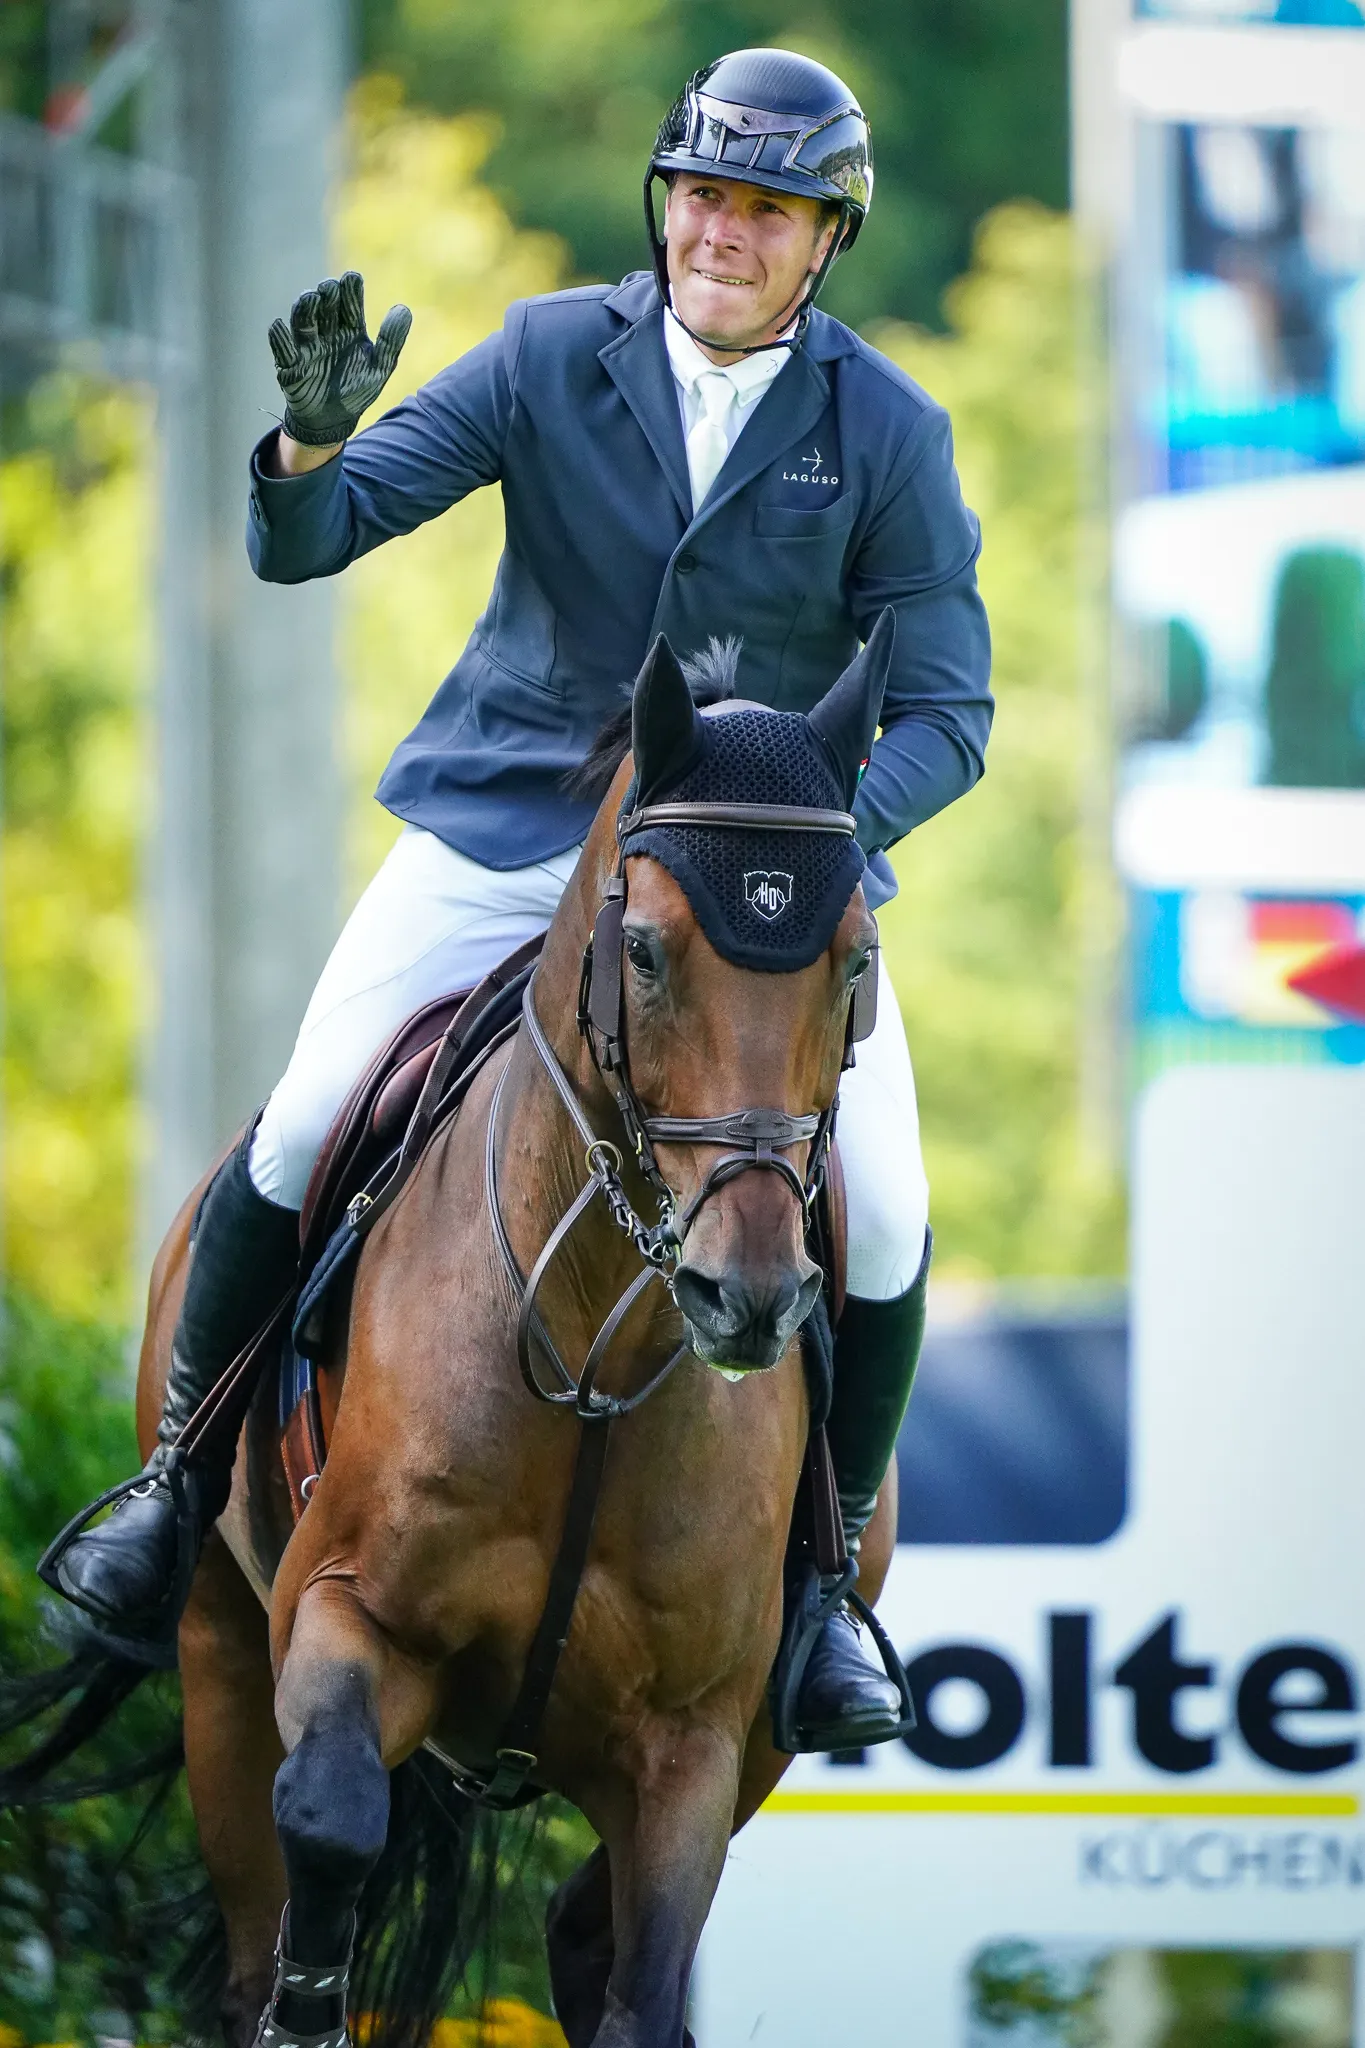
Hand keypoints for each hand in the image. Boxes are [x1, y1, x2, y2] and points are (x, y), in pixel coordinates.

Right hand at [267, 271, 411, 447]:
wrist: (334, 421)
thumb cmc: (357, 390)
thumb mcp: (379, 368)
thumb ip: (391, 340)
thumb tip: (404, 309)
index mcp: (349, 328)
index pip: (349, 300)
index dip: (350, 289)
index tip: (352, 279)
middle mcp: (326, 331)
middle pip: (324, 304)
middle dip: (326, 294)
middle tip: (330, 289)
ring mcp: (306, 346)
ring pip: (302, 320)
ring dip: (304, 308)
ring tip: (310, 298)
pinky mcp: (289, 365)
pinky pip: (282, 349)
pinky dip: (279, 338)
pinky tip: (278, 326)